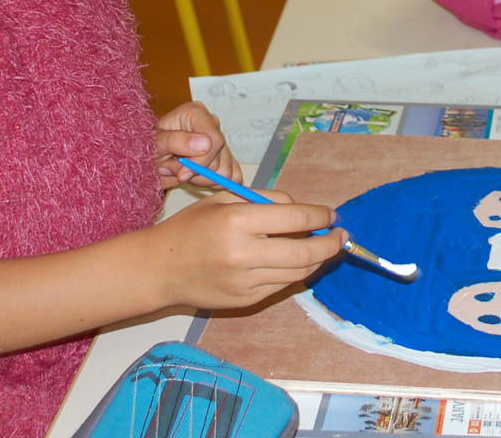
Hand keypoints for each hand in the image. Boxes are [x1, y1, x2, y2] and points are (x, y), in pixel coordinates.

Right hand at [145, 190, 344, 308]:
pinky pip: (281, 286)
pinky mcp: (245, 300)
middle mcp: (243, 254)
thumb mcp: (224, 200)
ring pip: (298, 273)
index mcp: (238, 221)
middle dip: (330, 244)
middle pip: (305, 253)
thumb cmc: (191, 228)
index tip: (330, 215)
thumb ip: (265, 200)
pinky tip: (297, 262)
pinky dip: (295, 273)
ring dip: (317, 260)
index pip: (296, 219)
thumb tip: (303, 210)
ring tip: (323, 247)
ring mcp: (245, 282)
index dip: (321, 216)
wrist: (159, 269)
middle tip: (341, 236)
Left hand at [155, 101, 239, 189]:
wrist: (147, 160)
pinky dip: (214, 182)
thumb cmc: (148, 148)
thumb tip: (205, 144)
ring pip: (225, 171)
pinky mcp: (225, 157)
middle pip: (220, 158)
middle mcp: (211, 124)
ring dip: (201, 178)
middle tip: (174, 168)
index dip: (200, 162)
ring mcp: (220, 141)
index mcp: (196, 113)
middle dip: (196, 171)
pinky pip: (233, 176)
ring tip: (181, 170)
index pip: (215, 141)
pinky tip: (197, 177)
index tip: (182, 174)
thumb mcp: (154, 144)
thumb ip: (176, 141)